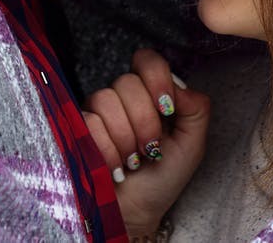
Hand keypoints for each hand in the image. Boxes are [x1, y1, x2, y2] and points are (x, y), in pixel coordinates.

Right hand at [83, 48, 209, 236]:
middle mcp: (122, 97)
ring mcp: (98, 112)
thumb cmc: (163, 177)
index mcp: (151, 93)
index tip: (166, 108)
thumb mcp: (192, 144)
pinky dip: (107, 150)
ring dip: (125, 138)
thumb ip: (196, 109)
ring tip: (132, 159)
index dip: (156, 78)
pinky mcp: (77, 129)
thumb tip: (179, 86)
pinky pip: (88, 122)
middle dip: (145, 121)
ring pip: (105, 100)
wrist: (136, 211)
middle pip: (127, 82)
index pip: (148, 60)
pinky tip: (115, 166)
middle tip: (150, 147)